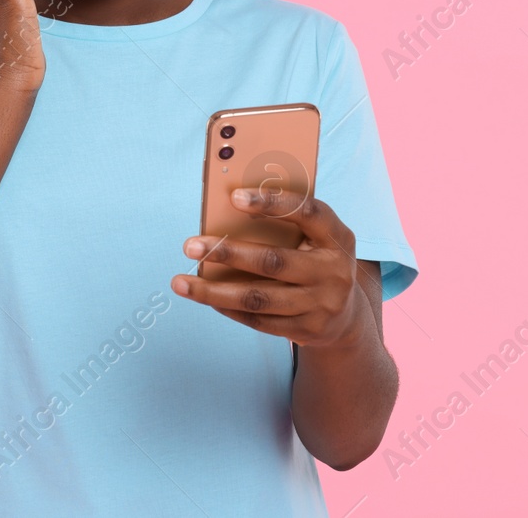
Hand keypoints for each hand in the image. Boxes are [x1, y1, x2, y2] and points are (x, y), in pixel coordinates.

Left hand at [172, 189, 375, 348]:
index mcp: (337, 236)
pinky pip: (259, 320)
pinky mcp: (307, 330)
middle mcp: (334, 272)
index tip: (234, 197)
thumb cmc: (316, 258)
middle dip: (228, 253)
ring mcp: (322, 305)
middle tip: (190, 246)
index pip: (307, 212)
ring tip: (180, 281)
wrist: (346, 314)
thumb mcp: (316, 236)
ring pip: (258, 298)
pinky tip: (205, 296)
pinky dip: (228, 308)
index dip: (272, 203)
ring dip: (214, 291)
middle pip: (273, 262)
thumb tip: (228, 210)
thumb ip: (285, 223)